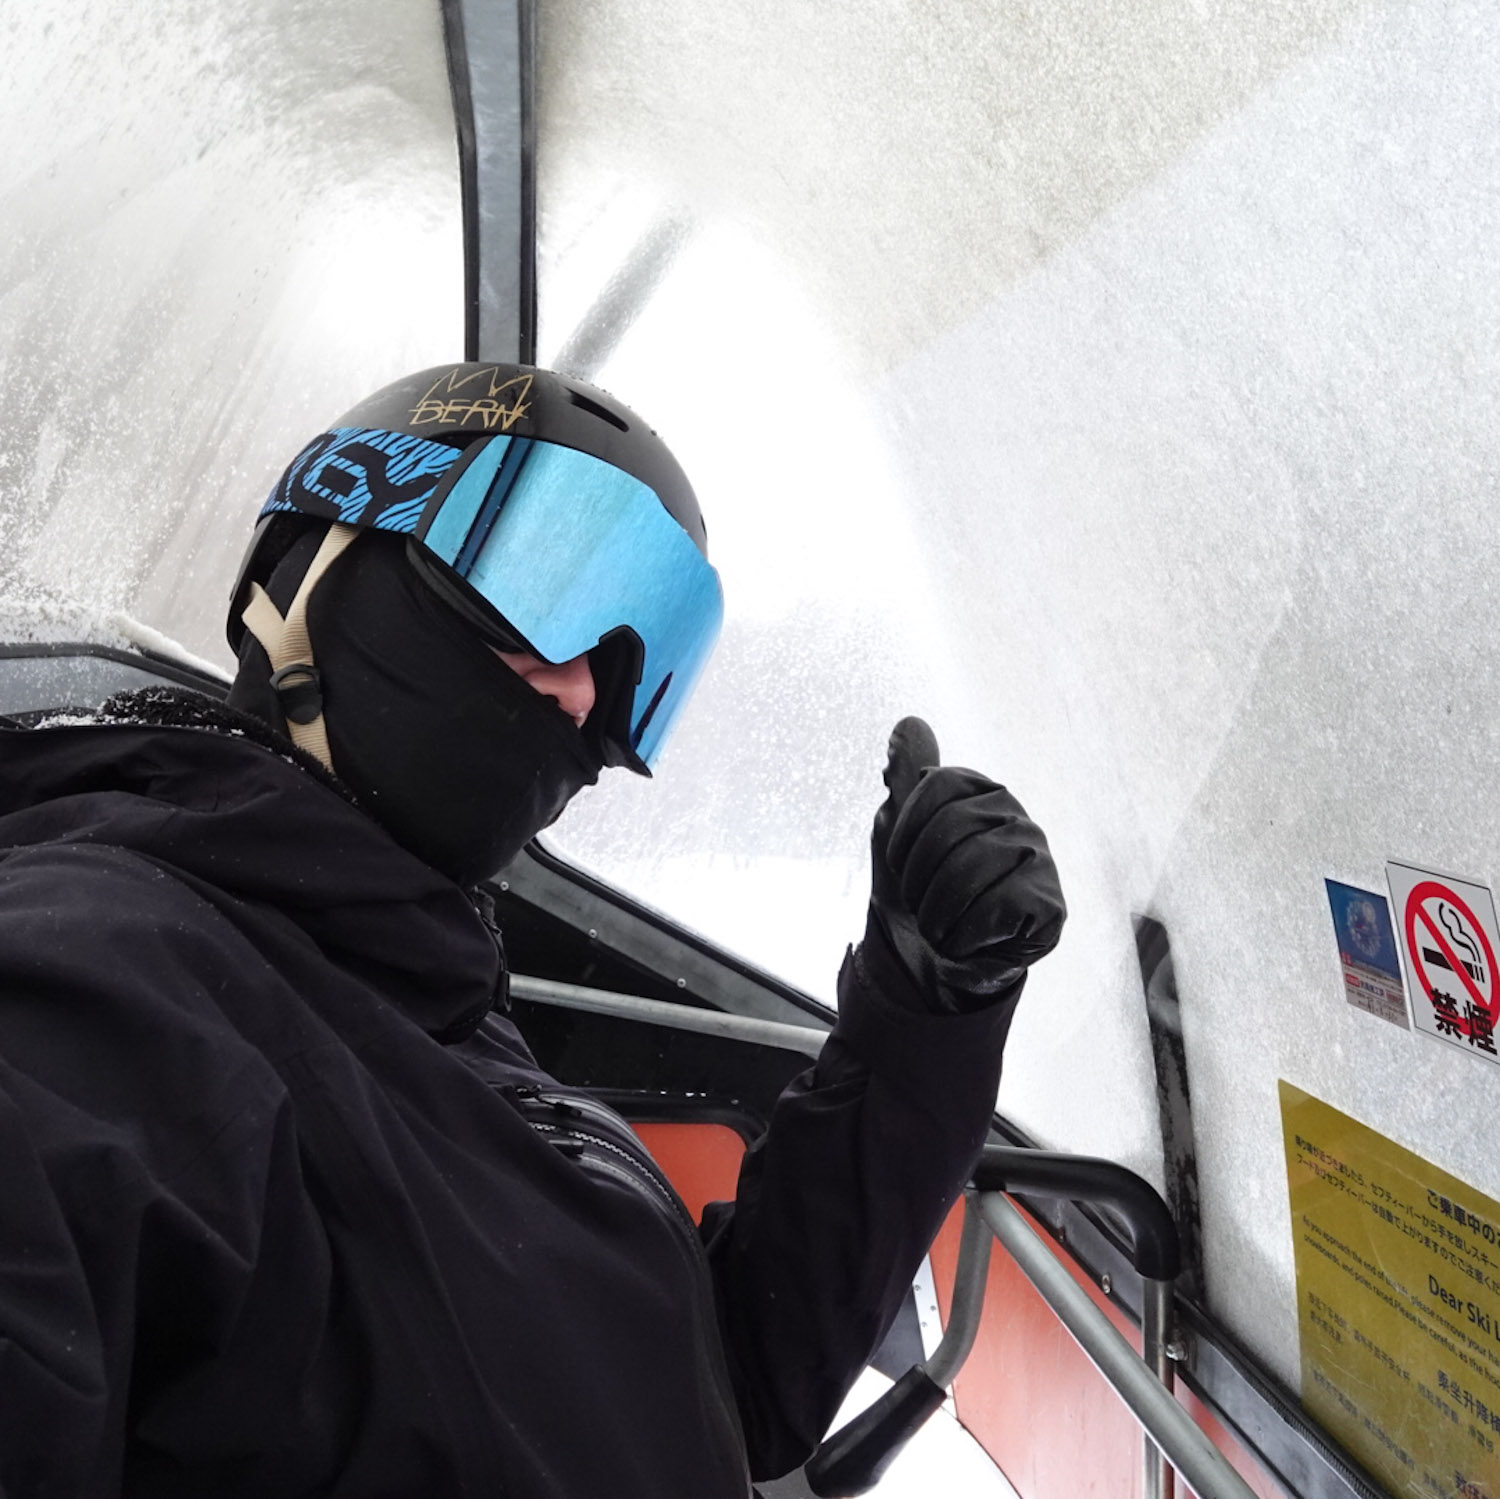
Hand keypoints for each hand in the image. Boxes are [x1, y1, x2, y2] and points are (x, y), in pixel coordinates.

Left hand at [862, 717, 1064, 1012]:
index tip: (901, 865)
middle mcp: (1016, 815)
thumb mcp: (897, 830)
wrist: (934, 965)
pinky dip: (965, 936)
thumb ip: (904, 776)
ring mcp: (1040, 858)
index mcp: (980, 790)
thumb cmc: (918, 891)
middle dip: (919, 877)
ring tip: (941, 927)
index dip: (906, 831)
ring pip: (971, 870)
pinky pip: (997, 909)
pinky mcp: (1052, 906)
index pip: (934, 784)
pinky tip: (970, 942)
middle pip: (951, 828)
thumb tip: (908, 722)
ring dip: (937, 911)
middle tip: (920, 904)